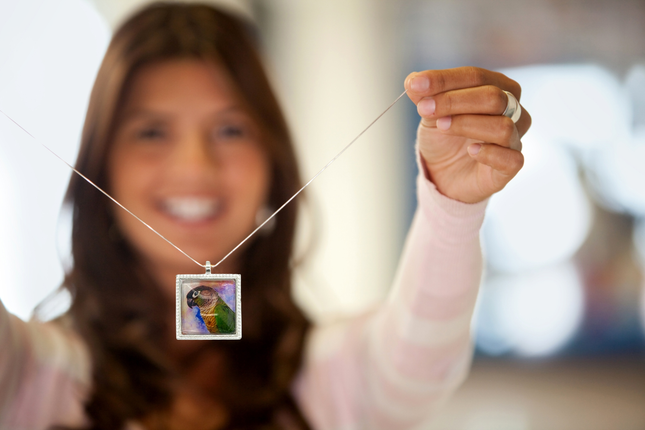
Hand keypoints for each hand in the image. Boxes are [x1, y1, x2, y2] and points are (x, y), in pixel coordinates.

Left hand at [404, 67, 531, 203]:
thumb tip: (414, 81)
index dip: (444, 79)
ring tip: (442, 127)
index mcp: (498, 87)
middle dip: (454, 100)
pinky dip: (490, 153)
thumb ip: (425, 96)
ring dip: (468, 124)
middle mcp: (512, 110)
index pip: (476, 76)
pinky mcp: (511, 166)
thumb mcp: (430, 113)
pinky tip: (471, 151)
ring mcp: (514, 138)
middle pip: (494, 97)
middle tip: (424, 109)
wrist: (442, 173)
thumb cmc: (443, 137)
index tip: (415, 85)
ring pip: (502, 126)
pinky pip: (511, 159)